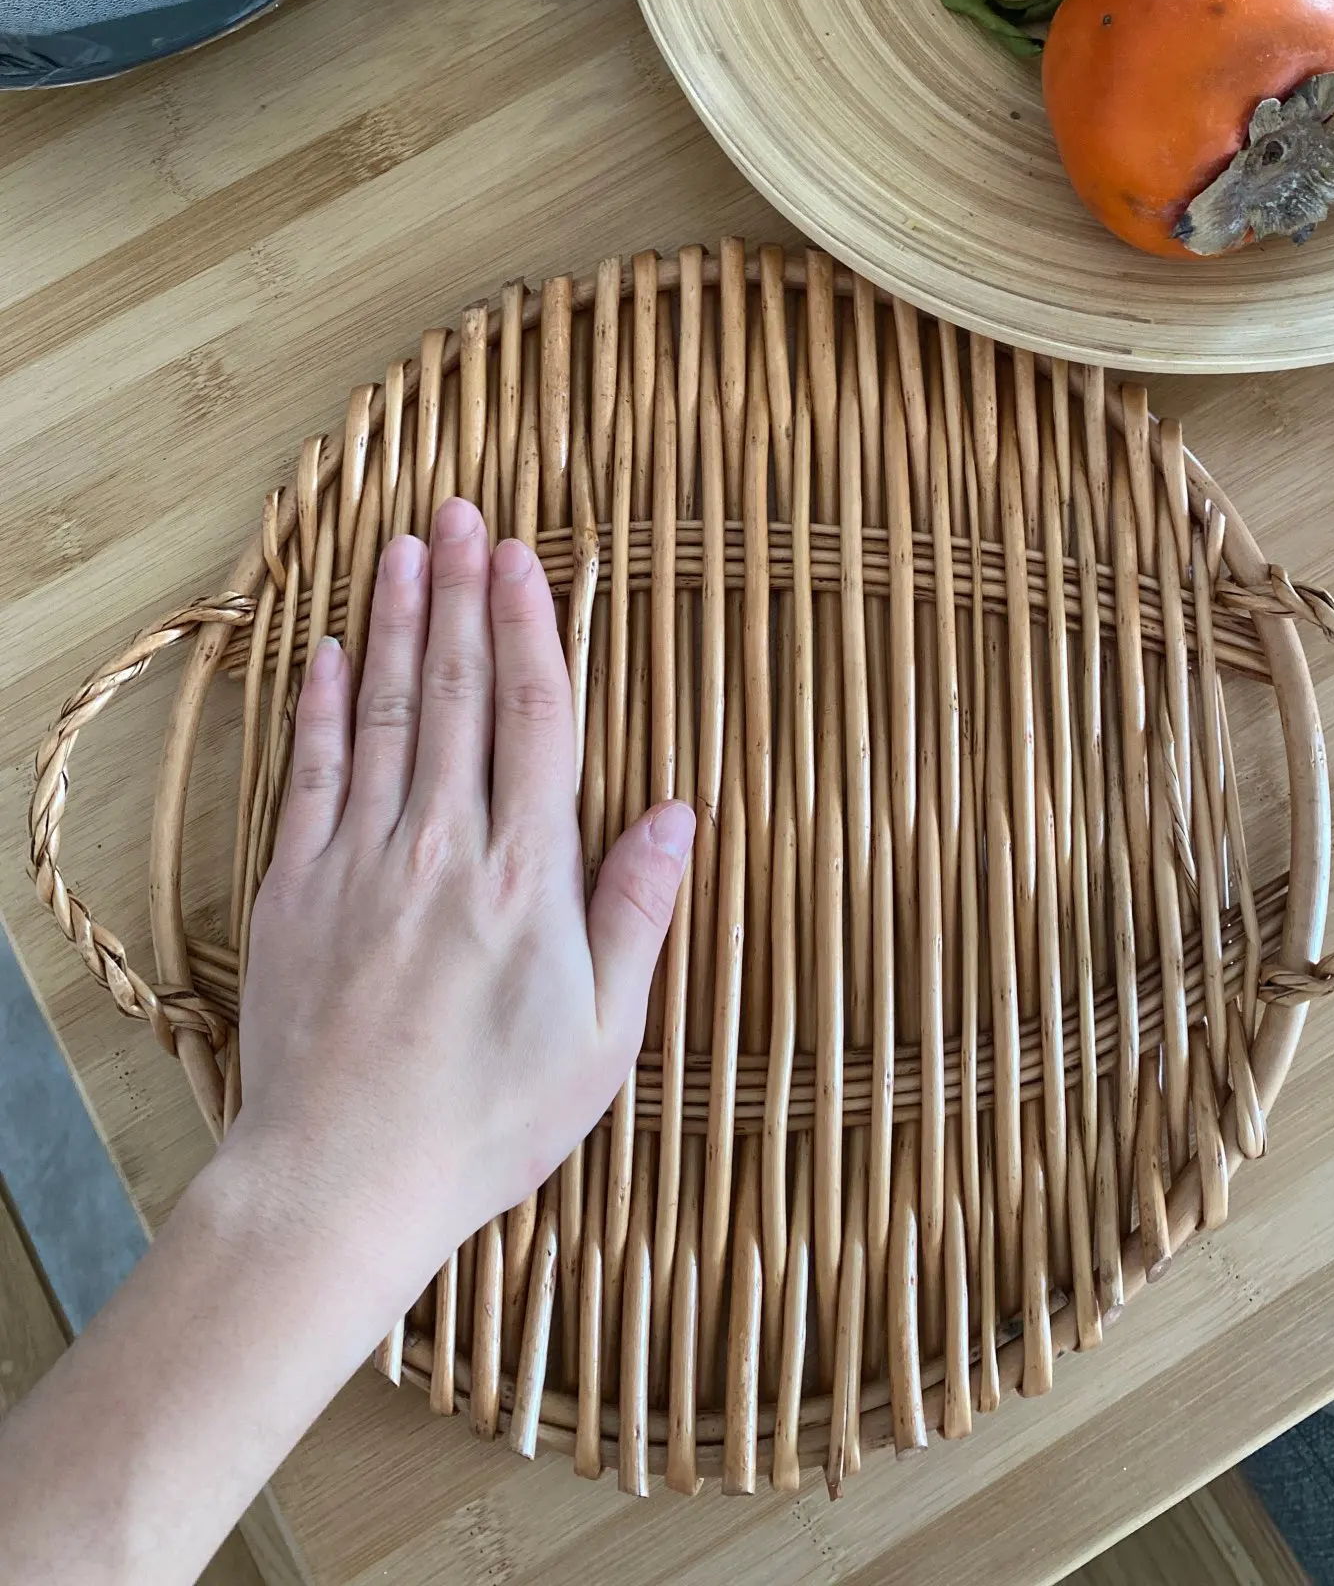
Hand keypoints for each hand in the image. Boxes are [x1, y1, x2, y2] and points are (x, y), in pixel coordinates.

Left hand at [230, 495, 693, 1297]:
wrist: (341, 1179)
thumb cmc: (487, 1120)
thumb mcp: (602, 1034)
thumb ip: (637, 912)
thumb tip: (677, 812)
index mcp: (527, 876)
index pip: (534, 717)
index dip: (530, 626)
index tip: (522, 558)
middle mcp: (443, 846)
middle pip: (456, 691)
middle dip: (459, 594)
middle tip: (458, 514)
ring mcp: (361, 861)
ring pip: (383, 713)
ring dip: (395, 624)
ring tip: (400, 550)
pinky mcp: (296, 889)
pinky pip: (311, 774)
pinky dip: (320, 706)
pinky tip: (328, 651)